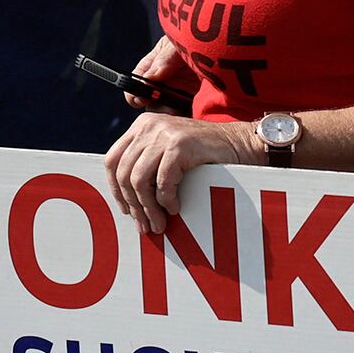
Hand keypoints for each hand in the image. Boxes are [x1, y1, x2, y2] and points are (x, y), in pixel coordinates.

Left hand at [106, 107, 257, 234]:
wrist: (241, 143)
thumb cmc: (205, 155)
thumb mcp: (168, 153)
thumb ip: (147, 164)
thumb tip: (125, 200)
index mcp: (141, 127)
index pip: (112, 161)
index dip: (115, 190)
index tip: (127, 211)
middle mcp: (148, 126)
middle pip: (124, 173)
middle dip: (133, 205)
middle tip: (145, 226)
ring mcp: (163, 133)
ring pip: (139, 179)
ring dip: (148, 208)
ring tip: (159, 224)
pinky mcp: (180, 145)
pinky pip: (162, 181)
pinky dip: (166, 200)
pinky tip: (175, 208)